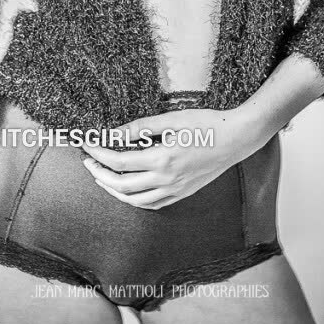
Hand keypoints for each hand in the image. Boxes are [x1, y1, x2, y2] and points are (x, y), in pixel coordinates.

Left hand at [80, 106, 268, 209]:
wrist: (235, 139)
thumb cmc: (206, 124)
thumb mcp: (171, 119)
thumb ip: (140, 128)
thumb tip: (114, 133)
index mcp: (162, 159)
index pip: (119, 161)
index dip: (99, 153)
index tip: (88, 143)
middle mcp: (166, 179)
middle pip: (122, 185)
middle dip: (100, 174)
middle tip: (89, 161)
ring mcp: (175, 190)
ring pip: (135, 200)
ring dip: (114, 190)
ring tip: (102, 177)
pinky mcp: (182, 193)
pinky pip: (152, 204)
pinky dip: (134, 199)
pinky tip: (128, 189)